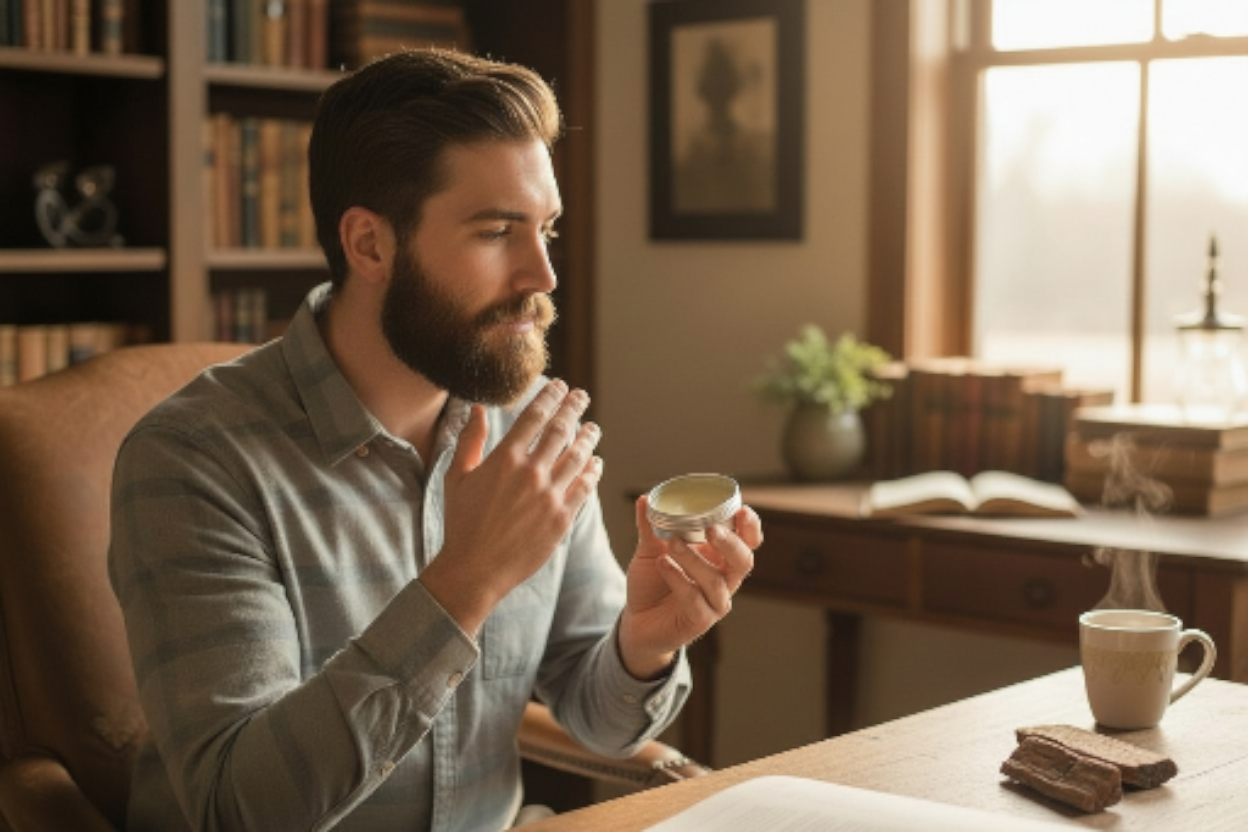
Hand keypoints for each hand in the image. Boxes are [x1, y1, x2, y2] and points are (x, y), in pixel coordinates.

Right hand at [419, 379, 602, 635]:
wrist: (474, 570)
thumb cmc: (461, 524)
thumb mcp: (457, 477)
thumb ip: (470, 440)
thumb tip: (478, 409)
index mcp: (504, 459)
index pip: (534, 417)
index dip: (549, 397)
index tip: (559, 386)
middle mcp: (530, 473)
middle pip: (561, 431)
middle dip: (573, 408)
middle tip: (581, 396)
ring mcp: (549, 497)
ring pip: (578, 457)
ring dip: (588, 438)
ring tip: (593, 428)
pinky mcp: (562, 519)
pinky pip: (584, 488)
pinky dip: (592, 472)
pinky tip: (596, 463)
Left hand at [618, 496, 761, 678]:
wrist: (637, 621)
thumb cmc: (652, 583)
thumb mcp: (650, 550)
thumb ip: (650, 526)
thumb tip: (646, 499)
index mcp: (719, 558)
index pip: (747, 542)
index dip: (750, 527)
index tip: (741, 510)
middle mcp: (723, 580)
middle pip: (743, 561)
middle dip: (731, 543)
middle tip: (712, 529)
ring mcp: (714, 603)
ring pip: (716, 581)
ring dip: (694, 559)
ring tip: (672, 543)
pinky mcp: (699, 621)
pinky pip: (695, 599)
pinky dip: (678, 579)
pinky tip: (662, 564)